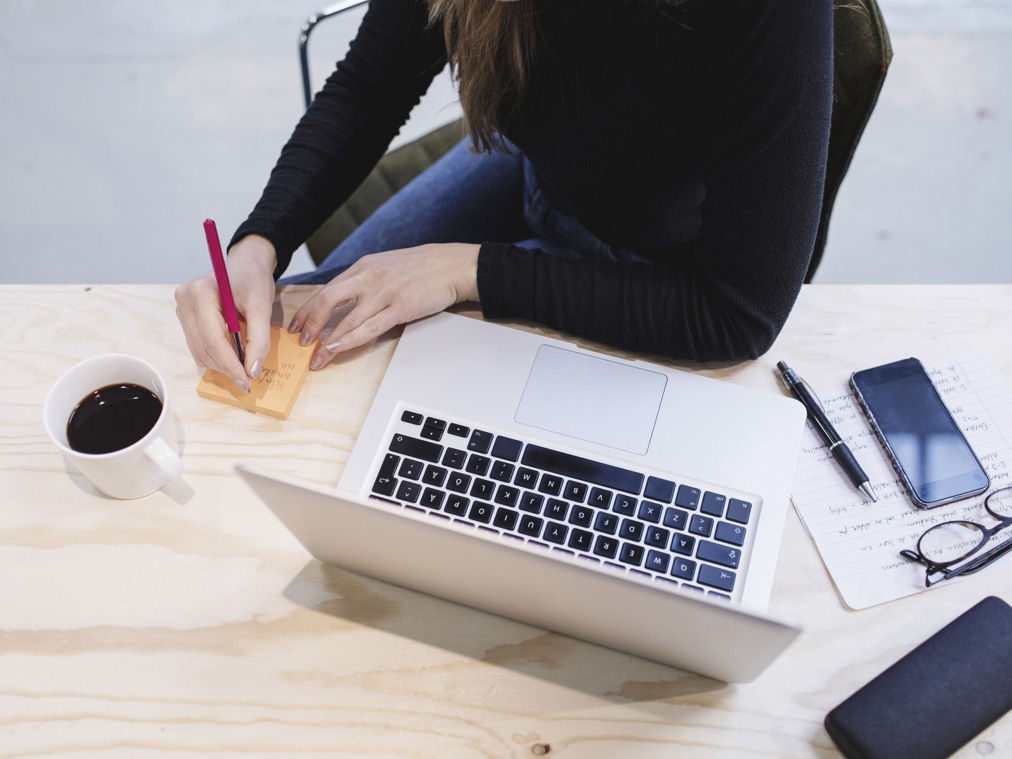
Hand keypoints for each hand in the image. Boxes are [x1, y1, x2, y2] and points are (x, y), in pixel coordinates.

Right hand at [174, 234, 277, 391]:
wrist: (246, 263)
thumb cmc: (254, 279)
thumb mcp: (262, 307)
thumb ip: (259, 339)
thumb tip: (251, 371)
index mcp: (201, 292)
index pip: (212, 338)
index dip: (229, 364)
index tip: (246, 381)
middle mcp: (184, 300)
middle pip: (202, 347)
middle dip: (226, 367)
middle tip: (248, 379)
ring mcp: (182, 309)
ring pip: (199, 350)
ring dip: (221, 364)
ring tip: (243, 367)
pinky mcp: (186, 317)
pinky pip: (198, 346)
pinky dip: (216, 356)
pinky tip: (233, 356)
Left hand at [289, 243, 479, 369]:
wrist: (452, 265)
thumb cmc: (422, 268)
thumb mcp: (386, 265)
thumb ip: (365, 280)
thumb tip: (345, 300)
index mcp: (364, 266)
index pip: (327, 289)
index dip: (308, 309)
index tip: (297, 325)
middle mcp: (369, 277)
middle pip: (329, 300)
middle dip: (310, 323)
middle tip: (301, 341)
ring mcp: (384, 292)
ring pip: (347, 319)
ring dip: (329, 341)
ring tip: (317, 357)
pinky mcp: (400, 307)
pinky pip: (370, 327)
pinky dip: (350, 340)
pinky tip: (338, 349)